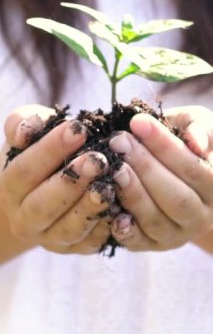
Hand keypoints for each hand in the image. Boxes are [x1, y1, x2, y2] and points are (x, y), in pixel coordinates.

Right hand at [0, 105, 113, 254]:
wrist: (41, 191)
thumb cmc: (37, 154)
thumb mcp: (27, 134)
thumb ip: (24, 124)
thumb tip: (29, 129)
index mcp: (10, 188)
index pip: (25, 170)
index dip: (50, 150)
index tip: (78, 129)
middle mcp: (25, 219)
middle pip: (44, 205)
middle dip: (72, 182)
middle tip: (98, 160)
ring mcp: (49, 238)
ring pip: (68, 229)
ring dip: (90, 208)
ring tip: (109, 185)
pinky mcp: (73, 248)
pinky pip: (89, 243)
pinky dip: (105, 227)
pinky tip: (120, 208)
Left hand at [109, 106, 212, 251]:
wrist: (175, 173)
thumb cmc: (184, 143)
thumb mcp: (197, 126)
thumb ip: (200, 129)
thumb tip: (195, 142)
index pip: (194, 169)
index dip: (165, 146)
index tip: (138, 122)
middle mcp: (201, 216)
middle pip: (176, 198)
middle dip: (145, 167)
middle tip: (119, 142)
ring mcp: (177, 234)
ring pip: (156, 220)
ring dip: (133, 193)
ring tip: (114, 167)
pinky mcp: (153, 244)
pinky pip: (139, 242)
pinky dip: (125, 230)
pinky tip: (113, 212)